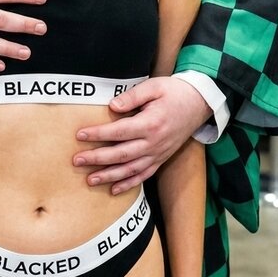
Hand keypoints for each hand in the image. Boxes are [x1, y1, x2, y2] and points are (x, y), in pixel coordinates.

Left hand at [73, 76, 211, 192]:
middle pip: (121, 154)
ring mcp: (158, 153)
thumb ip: (132, 97)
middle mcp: (154, 143)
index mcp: (150, 123)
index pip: (119, 131)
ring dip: (109, 176)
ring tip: (90, 180)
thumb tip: (112, 106)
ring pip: (130, 169)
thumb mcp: (154, 86)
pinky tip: (114, 189)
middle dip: (97, 159)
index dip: (98, 134)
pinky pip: (144, 175)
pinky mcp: (161, 158)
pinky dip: (129, 184)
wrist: (200, 103)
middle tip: (77, 161)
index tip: (80, 135)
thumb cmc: (174, 92)